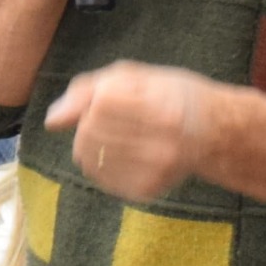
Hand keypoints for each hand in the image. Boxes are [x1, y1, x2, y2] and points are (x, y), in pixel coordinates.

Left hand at [45, 59, 218, 203]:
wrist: (214, 132)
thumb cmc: (168, 95)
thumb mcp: (134, 76)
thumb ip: (88, 90)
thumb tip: (52, 122)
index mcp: (163, 106)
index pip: (99, 105)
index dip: (97, 100)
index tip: (113, 98)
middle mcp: (163, 142)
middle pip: (89, 132)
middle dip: (90, 123)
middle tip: (115, 119)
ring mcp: (156, 170)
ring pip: (89, 158)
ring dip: (91, 144)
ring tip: (117, 135)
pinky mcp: (148, 189)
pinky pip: (100, 178)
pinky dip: (99, 163)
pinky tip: (120, 153)